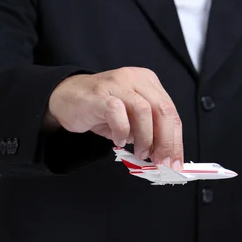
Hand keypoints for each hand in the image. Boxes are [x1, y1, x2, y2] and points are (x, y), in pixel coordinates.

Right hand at [47, 67, 182, 168]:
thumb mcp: (131, 118)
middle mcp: (135, 79)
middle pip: (163, 110)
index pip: (171, 112)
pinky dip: (122, 131)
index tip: (175, 162)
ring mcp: (117, 84)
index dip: (175, 140)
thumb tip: (165, 155)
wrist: (65, 97)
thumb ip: (149, 131)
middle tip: (162, 162)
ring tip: (140, 153)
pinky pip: (117, 112)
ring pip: (143, 110)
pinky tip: (118, 141)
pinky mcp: (99, 94)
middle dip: (166, 141)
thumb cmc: (101, 109)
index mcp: (148, 82)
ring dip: (145, 137)